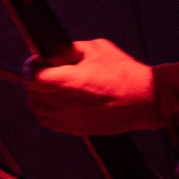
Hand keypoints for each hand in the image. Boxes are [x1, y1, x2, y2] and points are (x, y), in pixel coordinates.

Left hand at [25, 37, 161, 136]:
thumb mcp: (98, 49)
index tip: (38, 62)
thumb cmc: (126, 74)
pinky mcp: (76, 129)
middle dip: (34, 79)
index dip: (32, 67)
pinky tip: (57, 101)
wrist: (145, 99)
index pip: (33, 77)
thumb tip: (57, 51)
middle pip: (32, 92)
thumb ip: (73, 49)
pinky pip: (48, 122)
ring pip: (37, 108)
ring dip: (39, 96)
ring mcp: (70, 118)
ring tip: (51, 86)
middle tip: (44, 71)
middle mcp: (67, 103)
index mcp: (70, 82)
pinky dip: (46, 111)